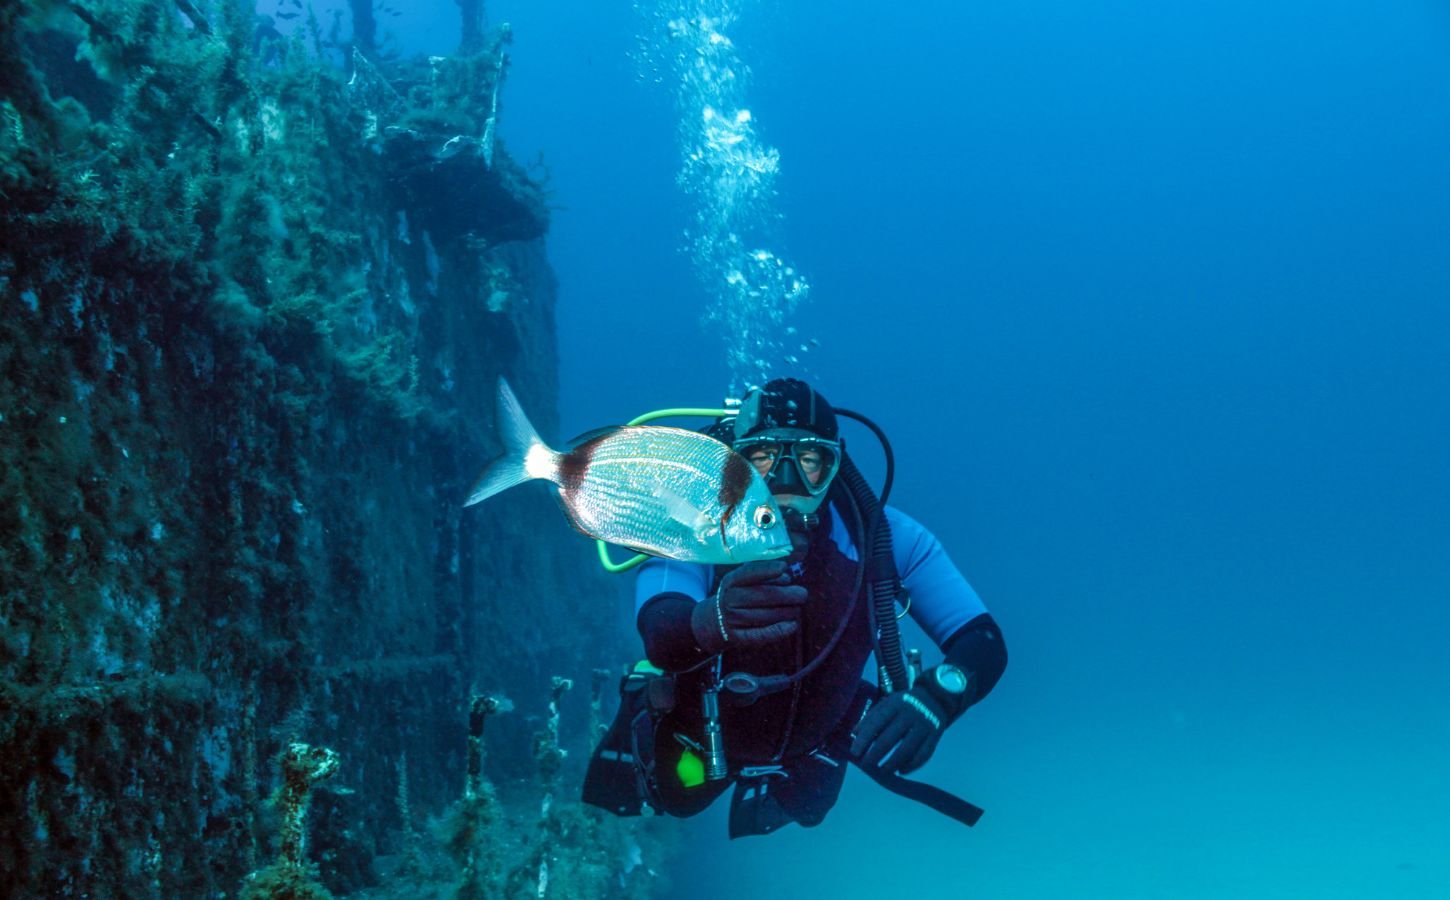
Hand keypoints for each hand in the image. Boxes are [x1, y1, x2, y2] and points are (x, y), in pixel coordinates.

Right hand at [690, 560, 806, 652]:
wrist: (714, 621)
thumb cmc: (737, 596)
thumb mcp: (741, 581)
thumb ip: (760, 574)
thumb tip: (786, 575)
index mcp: (731, 582)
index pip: (749, 573)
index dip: (767, 569)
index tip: (784, 567)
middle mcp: (730, 599)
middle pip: (763, 595)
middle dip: (787, 594)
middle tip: (803, 594)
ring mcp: (732, 619)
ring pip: (766, 615)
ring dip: (787, 612)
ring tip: (797, 609)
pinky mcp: (738, 637)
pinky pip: (762, 634)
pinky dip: (779, 630)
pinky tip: (792, 625)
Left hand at [851, 679, 959, 774]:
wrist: (935, 697)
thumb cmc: (903, 704)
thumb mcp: (887, 704)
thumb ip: (871, 718)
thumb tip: (853, 734)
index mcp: (895, 704)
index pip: (876, 722)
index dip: (864, 739)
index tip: (855, 752)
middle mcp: (910, 714)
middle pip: (890, 738)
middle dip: (875, 754)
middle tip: (866, 765)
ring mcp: (924, 725)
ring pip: (907, 749)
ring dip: (892, 763)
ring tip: (882, 771)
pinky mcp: (935, 736)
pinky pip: (923, 754)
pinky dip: (912, 766)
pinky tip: (901, 771)